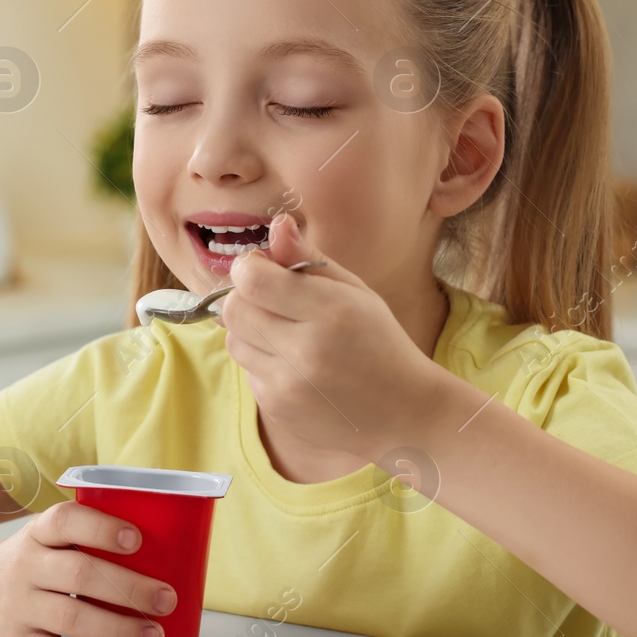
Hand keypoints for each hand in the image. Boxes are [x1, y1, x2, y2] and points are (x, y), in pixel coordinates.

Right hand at [0, 501, 176, 636]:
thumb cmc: (26, 564)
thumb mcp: (43, 539)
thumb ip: (87, 540)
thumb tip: (169, 551)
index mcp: (37, 534)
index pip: (65, 521)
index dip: (101, 527)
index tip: (137, 539)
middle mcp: (25, 568)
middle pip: (80, 574)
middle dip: (129, 587)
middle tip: (167, 598)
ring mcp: (19, 609)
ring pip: (73, 619)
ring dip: (120, 629)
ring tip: (155, 635)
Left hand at [219, 211, 451, 459]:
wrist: (403, 411)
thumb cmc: (380, 342)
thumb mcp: (355, 292)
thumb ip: (309, 259)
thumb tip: (278, 224)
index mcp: (329, 312)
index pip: (252, 280)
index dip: (248, 267)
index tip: (263, 268)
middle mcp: (305, 350)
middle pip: (233, 309)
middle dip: (244, 296)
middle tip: (271, 299)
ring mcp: (288, 384)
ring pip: (233, 340)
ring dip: (250, 329)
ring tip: (287, 333)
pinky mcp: (277, 408)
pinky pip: (247, 370)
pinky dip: (262, 361)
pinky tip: (296, 365)